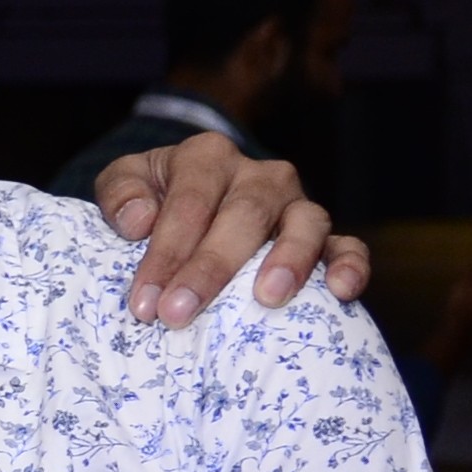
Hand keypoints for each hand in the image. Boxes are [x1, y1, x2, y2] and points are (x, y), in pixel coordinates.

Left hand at [90, 135, 366, 324]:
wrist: (186, 209)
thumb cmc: (152, 200)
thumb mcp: (124, 184)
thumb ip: (121, 193)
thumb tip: (137, 220)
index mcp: (207, 157)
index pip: (189, 203)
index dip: (165, 253)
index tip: (144, 303)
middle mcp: (259, 175)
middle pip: (243, 215)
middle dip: (210, 267)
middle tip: (178, 314)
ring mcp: (296, 205)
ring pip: (306, 223)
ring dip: (288, 260)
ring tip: (266, 298)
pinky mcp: (324, 237)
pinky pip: (347, 245)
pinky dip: (350, 265)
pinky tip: (342, 291)